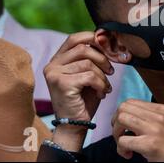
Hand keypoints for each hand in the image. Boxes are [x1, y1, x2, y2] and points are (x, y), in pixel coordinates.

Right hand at [44, 32, 113, 149]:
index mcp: (58, 59)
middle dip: (102, 58)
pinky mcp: (61, 84)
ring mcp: (54, 74)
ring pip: (88, 63)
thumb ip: (92, 57)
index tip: (109, 49)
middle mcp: (52, 65)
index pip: (75, 38)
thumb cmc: (84, 99)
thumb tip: (106, 37)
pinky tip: (102, 93)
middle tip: (111, 71)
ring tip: (105, 86)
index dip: (93, 39)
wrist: (75, 125)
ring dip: (102, 75)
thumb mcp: (88, 73)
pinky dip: (100, 84)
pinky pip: (89, 76)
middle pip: (83, 48)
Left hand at [112, 99, 163, 161]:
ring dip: (116, 134)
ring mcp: (155, 129)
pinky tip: (128, 154)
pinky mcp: (150, 145)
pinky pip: (123, 141)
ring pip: (121, 120)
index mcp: (162, 109)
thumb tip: (125, 115)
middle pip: (123, 108)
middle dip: (115, 123)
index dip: (120, 114)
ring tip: (124, 145)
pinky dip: (121, 150)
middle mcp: (159, 116)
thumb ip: (150, 116)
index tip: (123, 126)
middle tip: (120, 135)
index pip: (130, 101)